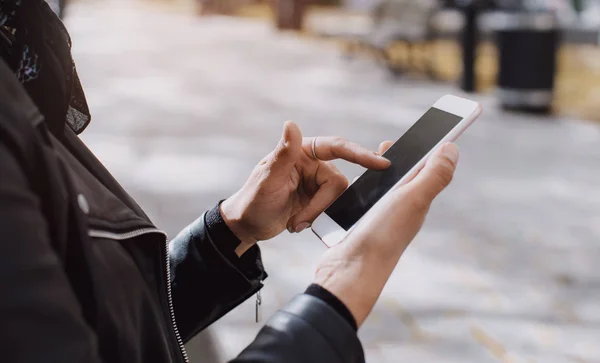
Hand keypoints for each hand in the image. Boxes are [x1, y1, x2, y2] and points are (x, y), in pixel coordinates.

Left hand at [221, 121, 389, 254]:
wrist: (246, 225)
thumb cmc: (253, 199)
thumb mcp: (268, 179)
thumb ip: (283, 153)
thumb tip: (291, 124)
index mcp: (303, 151)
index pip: (337, 147)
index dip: (360, 154)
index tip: (381, 163)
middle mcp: (314, 164)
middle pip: (338, 183)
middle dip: (320, 205)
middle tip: (299, 220)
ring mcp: (317, 184)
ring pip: (337, 199)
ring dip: (316, 215)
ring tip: (294, 223)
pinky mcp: (318, 201)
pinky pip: (331, 210)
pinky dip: (316, 220)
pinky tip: (297, 224)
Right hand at [313, 143, 458, 326]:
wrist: (351, 271)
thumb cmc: (382, 235)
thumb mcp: (412, 200)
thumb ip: (433, 176)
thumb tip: (452, 148)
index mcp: (418, 200)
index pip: (429, 168)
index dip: (431, 149)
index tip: (430, 128)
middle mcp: (403, 209)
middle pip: (407, 178)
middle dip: (403, 158)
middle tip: (389, 144)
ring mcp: (383, 217)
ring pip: (386, 190)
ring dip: (382, 174)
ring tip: (372, 161)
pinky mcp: (363, 225)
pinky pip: (367, 202)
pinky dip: (364, 190)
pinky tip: (354, 188)